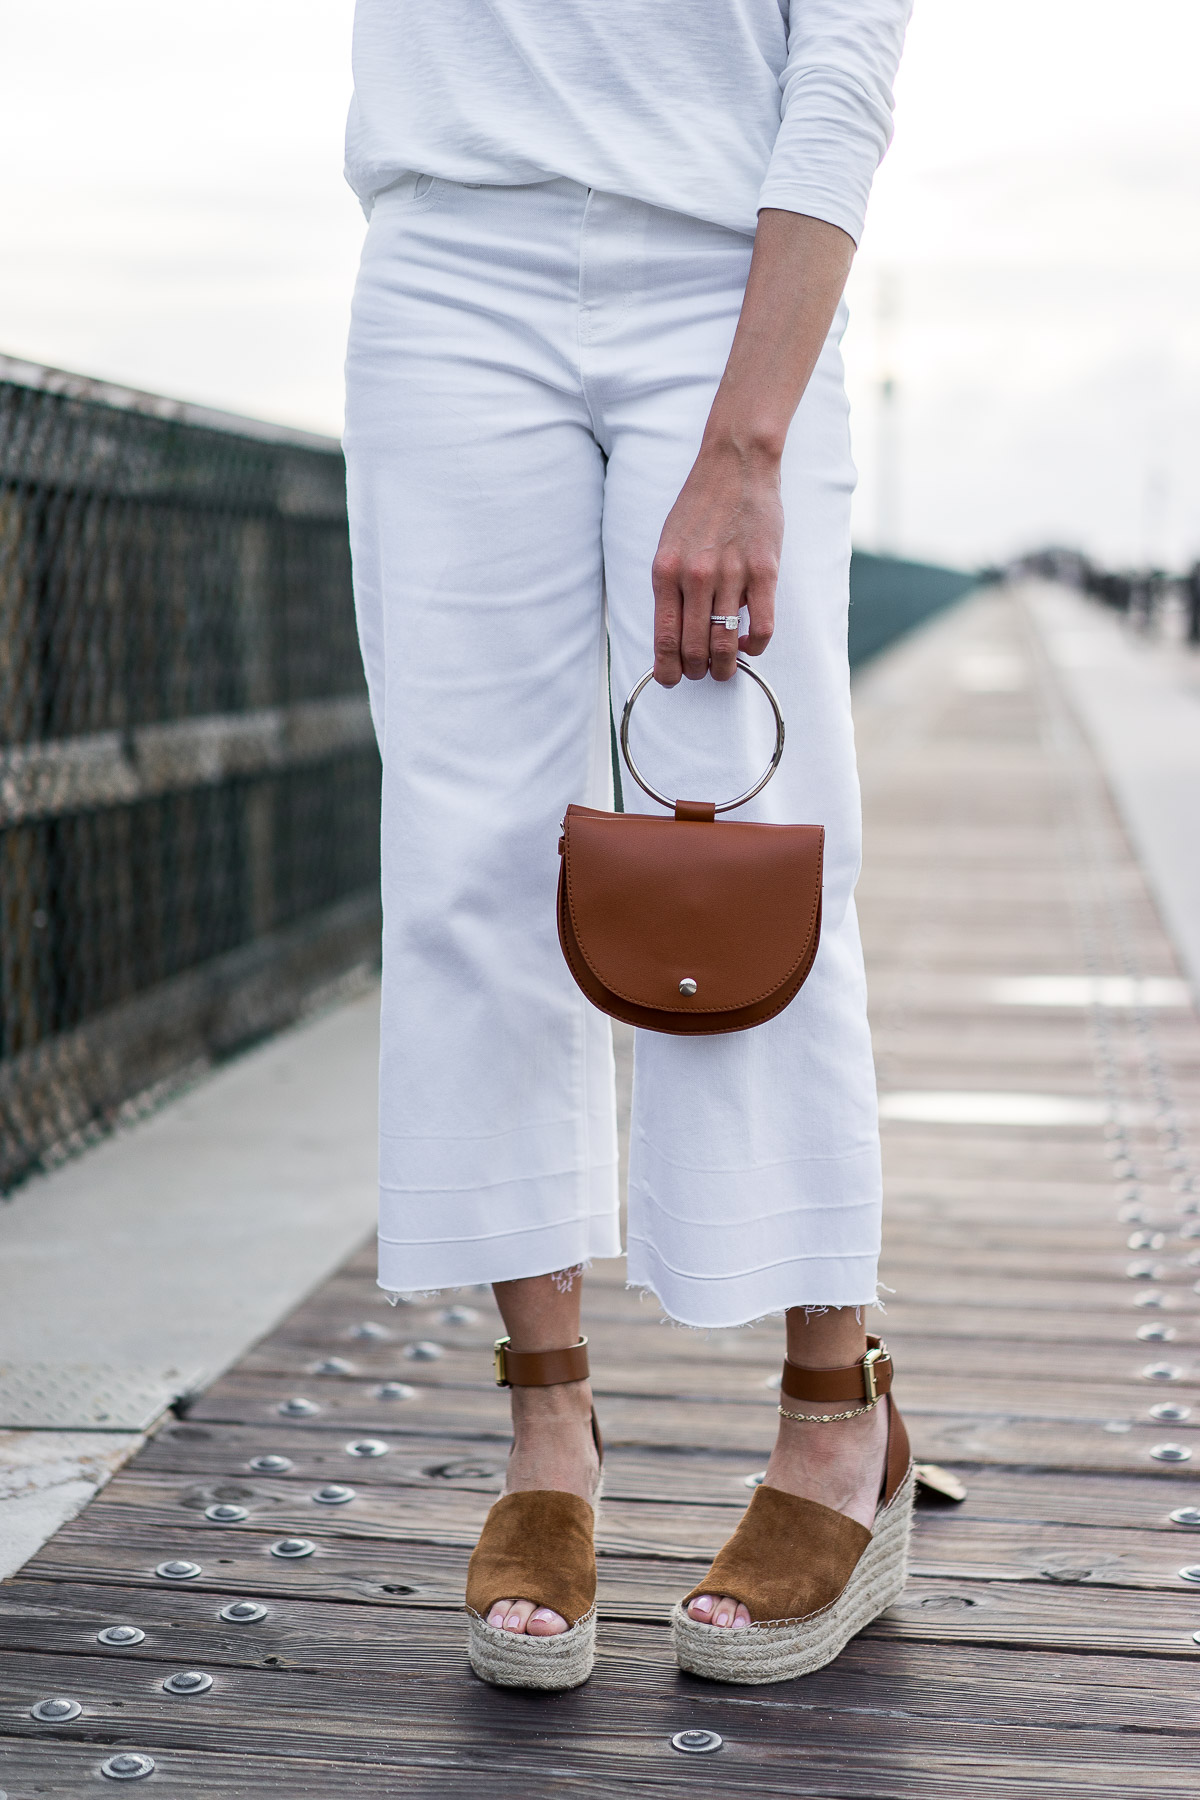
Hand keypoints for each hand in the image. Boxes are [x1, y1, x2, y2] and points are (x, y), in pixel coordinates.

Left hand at [651, 437, 781, 685]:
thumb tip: (675, 631)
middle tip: (702, 673)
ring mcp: (731, 575)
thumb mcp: (668, 544)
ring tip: (725, 669)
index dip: (667, 669)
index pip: (664, 637)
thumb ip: (669, 586)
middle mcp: (696, 577)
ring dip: (725, 666)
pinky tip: (750, 643)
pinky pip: (762, 627)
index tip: (671, 680)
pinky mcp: (764, 571)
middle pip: (694, 647)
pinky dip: (756, 646)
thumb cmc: (699, 505)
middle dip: (697, 670)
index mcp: (666, 571)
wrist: (735, 465)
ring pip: (726, 644)